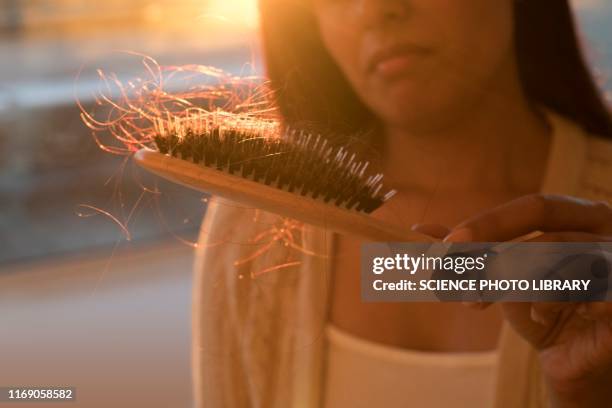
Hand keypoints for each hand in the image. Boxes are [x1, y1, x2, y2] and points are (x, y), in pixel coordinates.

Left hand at [444, 194, 611, 407]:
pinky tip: (536, 316)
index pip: (536, 208)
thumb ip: (470, 252)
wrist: (576, 360)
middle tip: (448, 277)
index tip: (448, 241)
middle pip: (545, 237)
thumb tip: (422, 228)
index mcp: (581, 218)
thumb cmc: (542, 311)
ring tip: (475, 300)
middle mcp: (605, 234)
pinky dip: (548, 304)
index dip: (491, 222)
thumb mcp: (502, 278)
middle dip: (489, 259)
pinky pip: (581, 296)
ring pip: (559, 264)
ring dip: (508, 283)